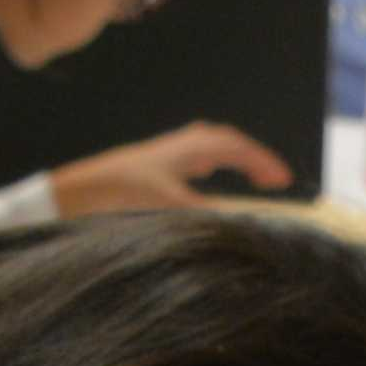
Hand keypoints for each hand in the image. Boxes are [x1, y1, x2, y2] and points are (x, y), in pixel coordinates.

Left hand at [48, 120, 294, 214]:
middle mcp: (182, 144)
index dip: (263, 162)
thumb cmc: (123, 193)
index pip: (237, 148)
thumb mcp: (168, 206)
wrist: (80, 190)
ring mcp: (168, 151)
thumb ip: (205, 214)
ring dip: (233, 158)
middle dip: (253, 158)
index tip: (284, 180)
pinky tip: (205, 175)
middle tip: (275, 179)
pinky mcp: (155, 163)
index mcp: (190, 148)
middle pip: (227, 142)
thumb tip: (239, 223)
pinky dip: (211, 162)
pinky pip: (193, 155)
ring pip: (210, 147)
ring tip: (251, 176)